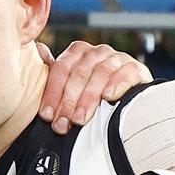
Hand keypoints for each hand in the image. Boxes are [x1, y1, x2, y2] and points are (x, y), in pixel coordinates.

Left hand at [37, 41, 152, 133]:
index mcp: (78, 52)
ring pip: (100, 74)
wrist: (130, 94)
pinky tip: (108, 97)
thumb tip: (38, 51)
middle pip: (79, 74)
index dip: (52, 93)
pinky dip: (116, 84)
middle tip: (62, 124)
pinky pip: (126, 73)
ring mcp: (117, 58)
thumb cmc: (96, 91)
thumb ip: (56, 75)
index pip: (61, 69)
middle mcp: (97, 52)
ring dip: (88, 98)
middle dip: (68, 102)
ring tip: (80, 119)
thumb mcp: (73, 84)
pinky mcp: (136, 68)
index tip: (47, 116)